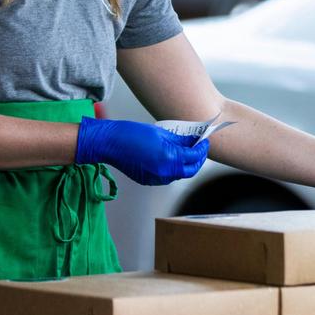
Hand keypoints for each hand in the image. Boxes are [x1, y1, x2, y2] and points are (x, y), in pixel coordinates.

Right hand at [75, 117, 208, 185]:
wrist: (110, 143)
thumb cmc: (132, 133)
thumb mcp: (161, 133)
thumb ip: (180, 140)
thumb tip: (192, 141)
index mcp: (170, 158)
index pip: (194, 156)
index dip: (202, 148)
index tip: (204, 141)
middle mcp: (165, 172)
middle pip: (190, 170)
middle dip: (198, 160)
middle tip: (199, 149)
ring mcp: (156, 178)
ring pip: (179, 175)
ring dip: (186, 165)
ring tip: (186, 152)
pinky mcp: (148, 181)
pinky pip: (167, 177)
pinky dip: (173, 169)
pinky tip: (172, 159)